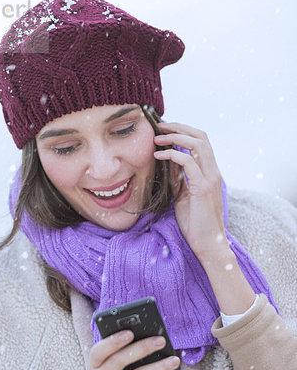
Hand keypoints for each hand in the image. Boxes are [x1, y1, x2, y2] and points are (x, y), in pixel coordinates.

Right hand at [89, 330, 179, 369]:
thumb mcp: (114, 368)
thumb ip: (123, 353)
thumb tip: (149, 338)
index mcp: (95, 365)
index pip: (98, 351)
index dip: (112, 341)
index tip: (130, 332)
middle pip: (119, 361)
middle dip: (142, 348)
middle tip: (161, 340)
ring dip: (158, 367)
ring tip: (173, 360)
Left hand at [153, 122, 228, 261]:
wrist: (208, 244)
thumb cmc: (195, 223)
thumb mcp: (182, 195)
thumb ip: (178, 178)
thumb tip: (167, 161)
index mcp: (209, 172)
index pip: (200, 142)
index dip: (183, 131)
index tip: (164, 130)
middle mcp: (213, 171)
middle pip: (201, 136)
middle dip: (179, 127)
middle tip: (159, 126)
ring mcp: (210, 178)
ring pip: (198, 144)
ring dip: (176, 136)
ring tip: (157, 138)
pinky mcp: (203, 188)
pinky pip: (189, 162)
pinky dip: (173, 154)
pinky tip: (159, 156)